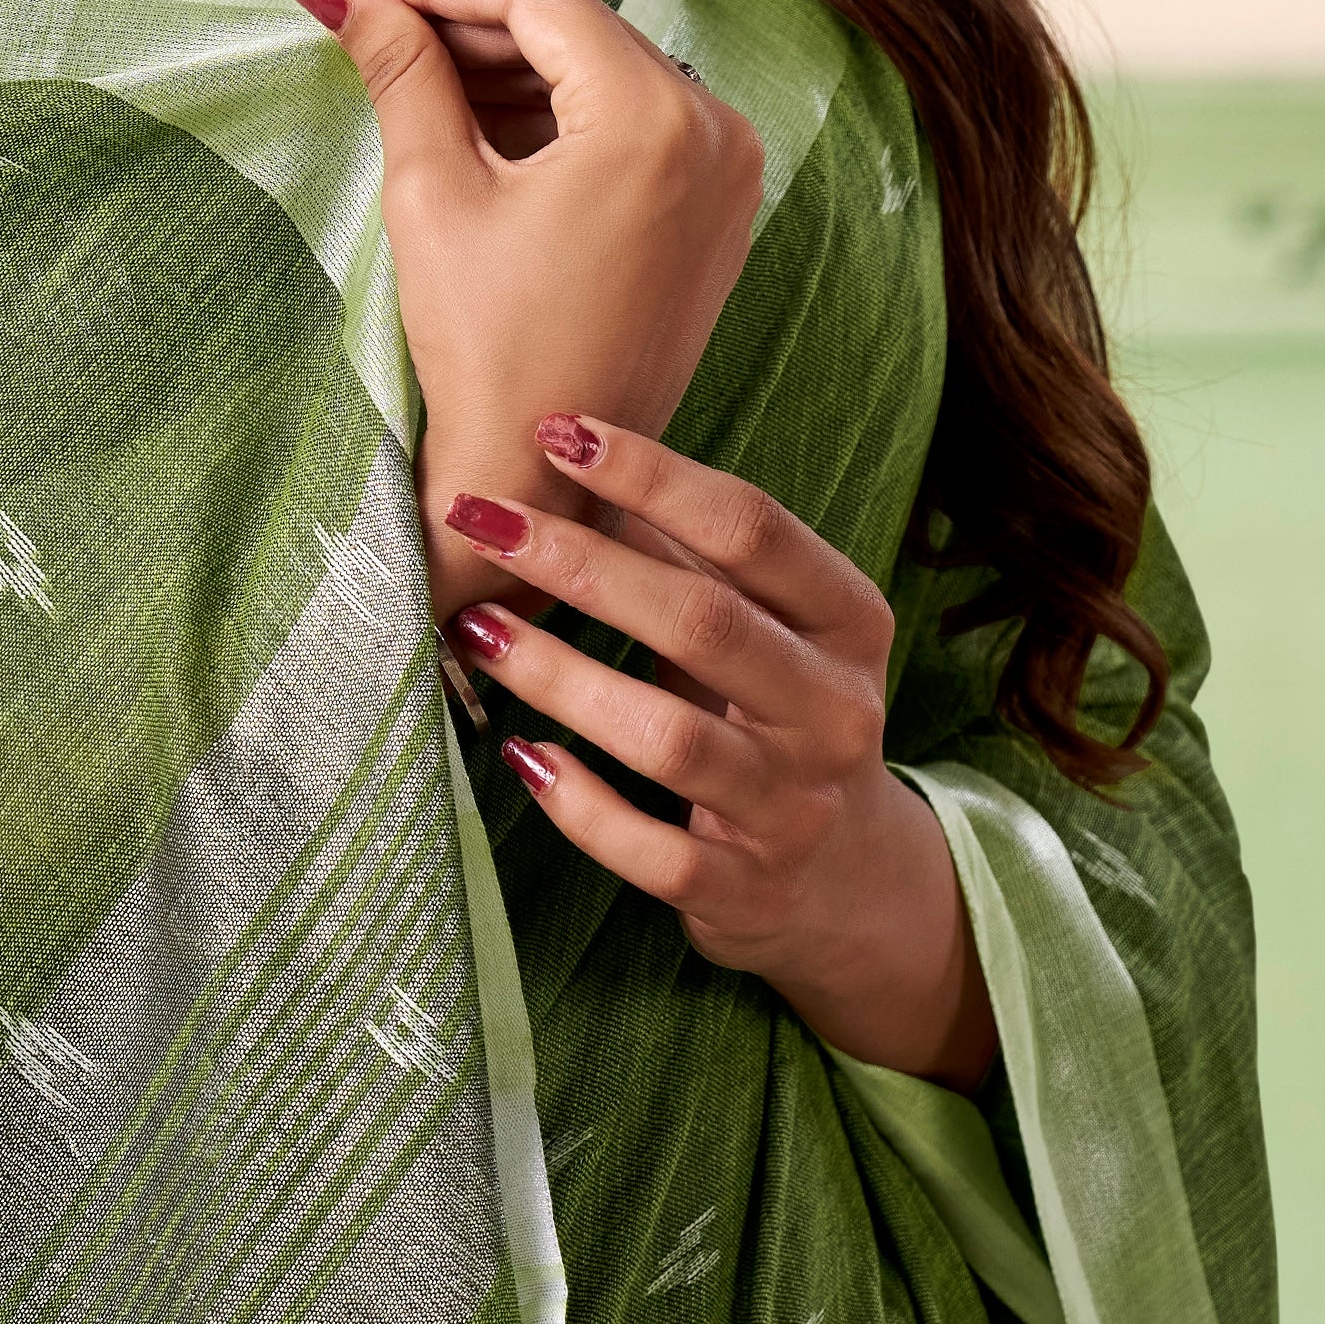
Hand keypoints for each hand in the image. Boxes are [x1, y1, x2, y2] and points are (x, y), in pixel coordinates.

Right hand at [287, 0, 762, 621]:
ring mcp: (728, 170)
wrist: (547, 478)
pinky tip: (476, 115)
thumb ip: (400, 71)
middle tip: (368, 13)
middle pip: (575, 24)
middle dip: (467, 15)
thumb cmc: (488, 347)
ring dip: (510, 60)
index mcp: (654, 119)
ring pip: (602, 67)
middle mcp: (715, 130)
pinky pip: (633, 119)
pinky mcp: (718, 206)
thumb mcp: (434, 194)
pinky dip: (558, 108)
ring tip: (407, 63)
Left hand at [441, 411, 997, 1092]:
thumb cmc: (775, 715)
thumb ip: (688, 557)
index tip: (555, 432)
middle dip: (581, 564)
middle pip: (705, 623)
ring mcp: (794, 807)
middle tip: (481, 520)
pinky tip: (522, 758)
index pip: (753, 530)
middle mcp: (834, 711)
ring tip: (476, 632)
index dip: (653, 476)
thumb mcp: (762, 627)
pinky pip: (655, 854)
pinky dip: (582, 807)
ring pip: (673, 740)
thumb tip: (568, 458)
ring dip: (562, 678)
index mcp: (848, 623)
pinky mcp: (746, 891)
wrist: (845, 877)